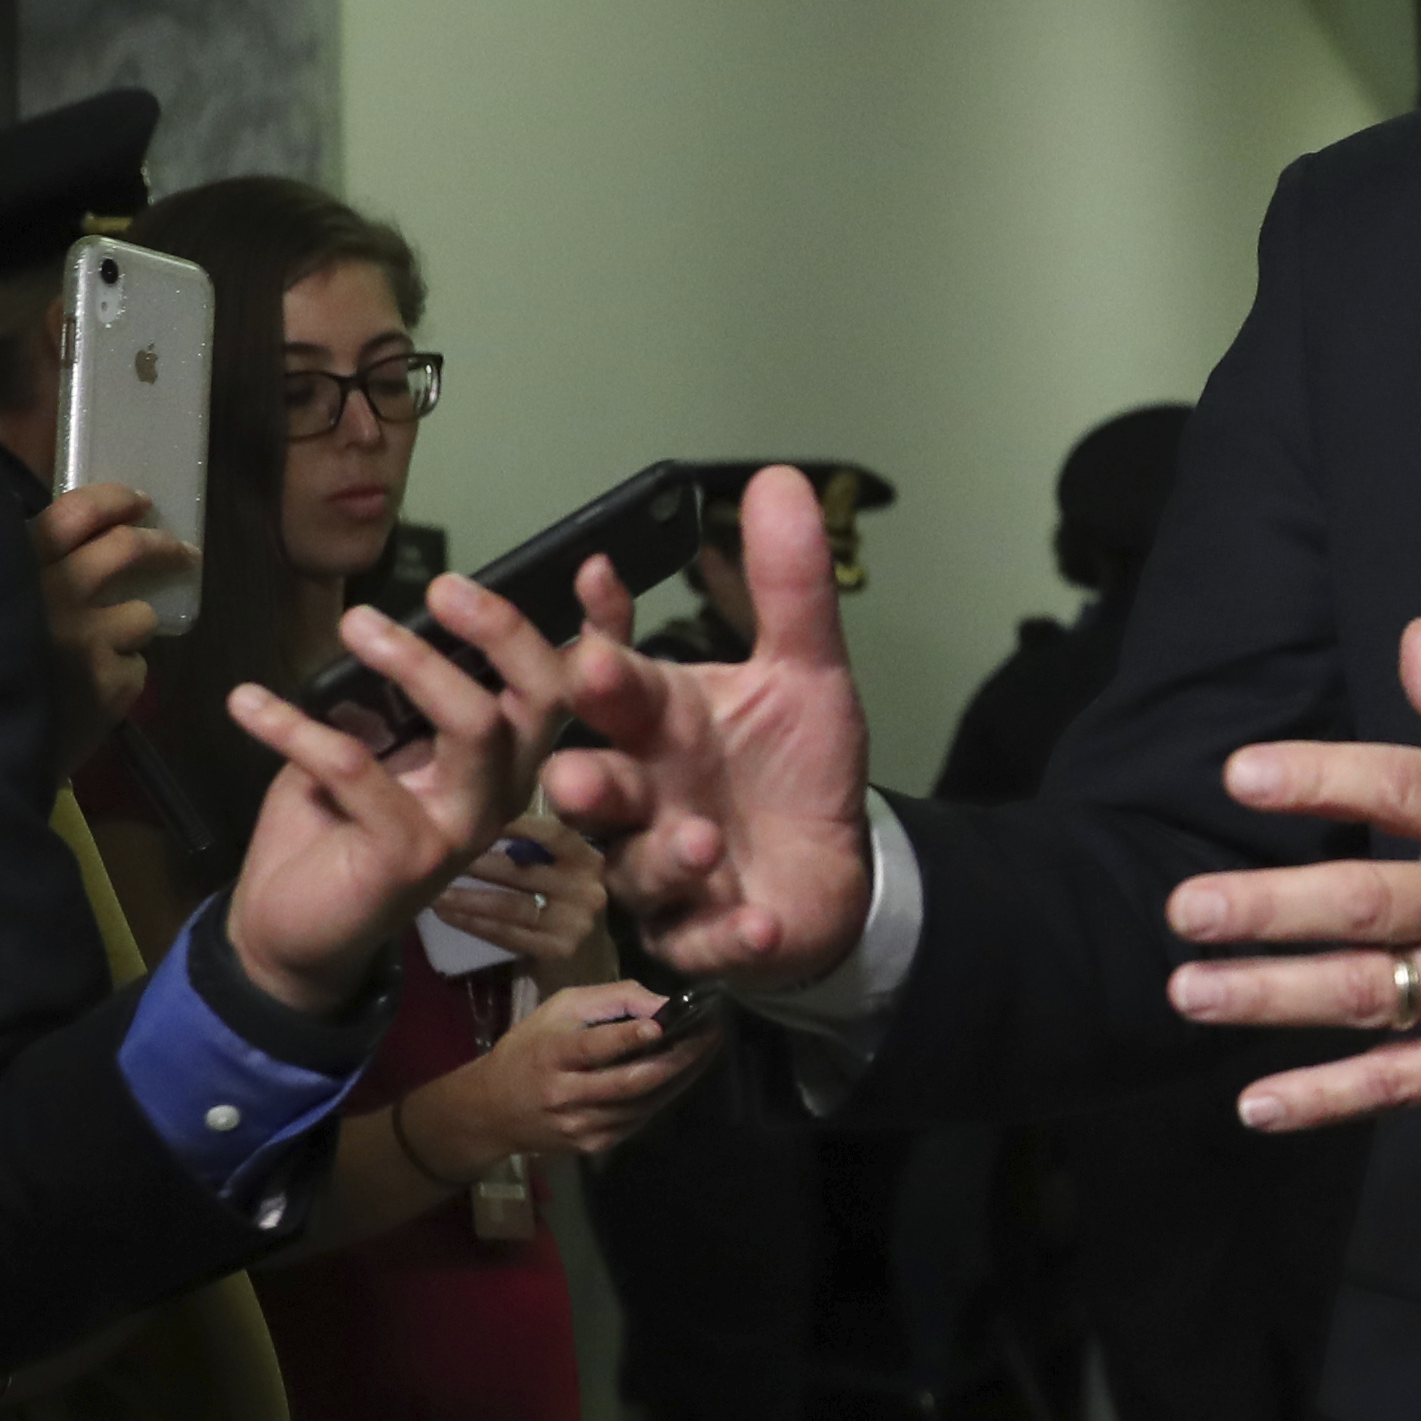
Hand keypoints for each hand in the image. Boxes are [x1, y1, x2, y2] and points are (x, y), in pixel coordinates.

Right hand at [27, 481, 196, 779]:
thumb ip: (21, 575)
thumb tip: (78, 547)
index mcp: (17, 569)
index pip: (75, 512)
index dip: (114, 501)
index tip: (139, 501)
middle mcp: (54, 593)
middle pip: (127, 548)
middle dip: (163, 547)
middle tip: (182, 552)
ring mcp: (88, 637)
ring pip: (141, 615)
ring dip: (131, 629)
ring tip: (102, 654)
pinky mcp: (111, 680)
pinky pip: (136, 666)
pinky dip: (121, 676)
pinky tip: (89, 694)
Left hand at [214, 575, 582, 1018]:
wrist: (288, 934)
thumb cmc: (333, 831)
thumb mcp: (369, 746)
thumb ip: (390, 700)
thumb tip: (385, 631)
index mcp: (502, 759)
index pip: (564, 690)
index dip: (598, 632)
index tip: (590, 566)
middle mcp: (501, 791)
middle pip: (542, 699)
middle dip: (504, 632)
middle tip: (442, 589)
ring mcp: (464, 828)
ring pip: (474, 725)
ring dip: (414, 664)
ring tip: (354, 624)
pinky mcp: (411, 857)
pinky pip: (360, 769)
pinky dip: (295, 726)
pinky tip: (248, 702)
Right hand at [411, 977, 725, 1168]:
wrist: (491, 1111)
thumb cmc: (528, 1049)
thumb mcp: (557, 1010)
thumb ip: (609, 1000)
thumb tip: (662, 1004)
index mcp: (551, 1055)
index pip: (591, 1048)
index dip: (626, 1038)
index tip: (659, 1027)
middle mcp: (564, 1095)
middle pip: (628, 1083)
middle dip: (675, 1060)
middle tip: (710, 1038)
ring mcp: (580, 1125)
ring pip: (642, 1104)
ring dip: (679, 1079)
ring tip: (705, 1053)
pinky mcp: (592, 1144)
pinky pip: (638, 1119)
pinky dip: (663, 1097)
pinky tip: (681, 1076)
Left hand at [429, 819, 610, 981]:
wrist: (584, 956)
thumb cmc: (559, 900)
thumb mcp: (558, 866)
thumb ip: (533, 845)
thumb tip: (486, 814)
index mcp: (588, 860)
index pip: (553, 835)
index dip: (517, 826)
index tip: (477, 821)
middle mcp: (588, 891)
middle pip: (523, 872)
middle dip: (477, 864)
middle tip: (442, 857)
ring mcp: (574, 925)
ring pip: (510, 906)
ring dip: (466, 898)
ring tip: (435, 891)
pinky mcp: (556, 951)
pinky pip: (505, 934)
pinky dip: (472, 923)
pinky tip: (447, 914)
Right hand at [543, 469, 874, 993]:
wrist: (833, 869)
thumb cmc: (792, 766)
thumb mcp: (806, 673)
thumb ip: (789, 588)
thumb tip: (777, 477)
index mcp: (656, 722)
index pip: (608, 679)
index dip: (595, 638)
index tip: (593, 582)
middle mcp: (643, 794)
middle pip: (593, 785)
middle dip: (587, 778)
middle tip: (587, 769)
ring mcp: (664, 874)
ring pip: (639, 870)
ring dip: (666, 858)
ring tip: (702, 841)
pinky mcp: (704, 939)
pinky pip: (704, 943)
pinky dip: (728, 935)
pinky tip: (757, 923)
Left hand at [1160, 619, 1420, 1130]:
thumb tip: (1414, 636)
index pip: (1406, 788)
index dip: (1325, 780)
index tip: (1244, 775)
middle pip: (1372, 903)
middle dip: (1273, 907)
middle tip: (1190, 908)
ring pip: (1374, 994)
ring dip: (1277, 997)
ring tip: (1193, 990)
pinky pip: (1405, 1082)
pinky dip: (1331, 1097)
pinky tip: (1259, 1104)